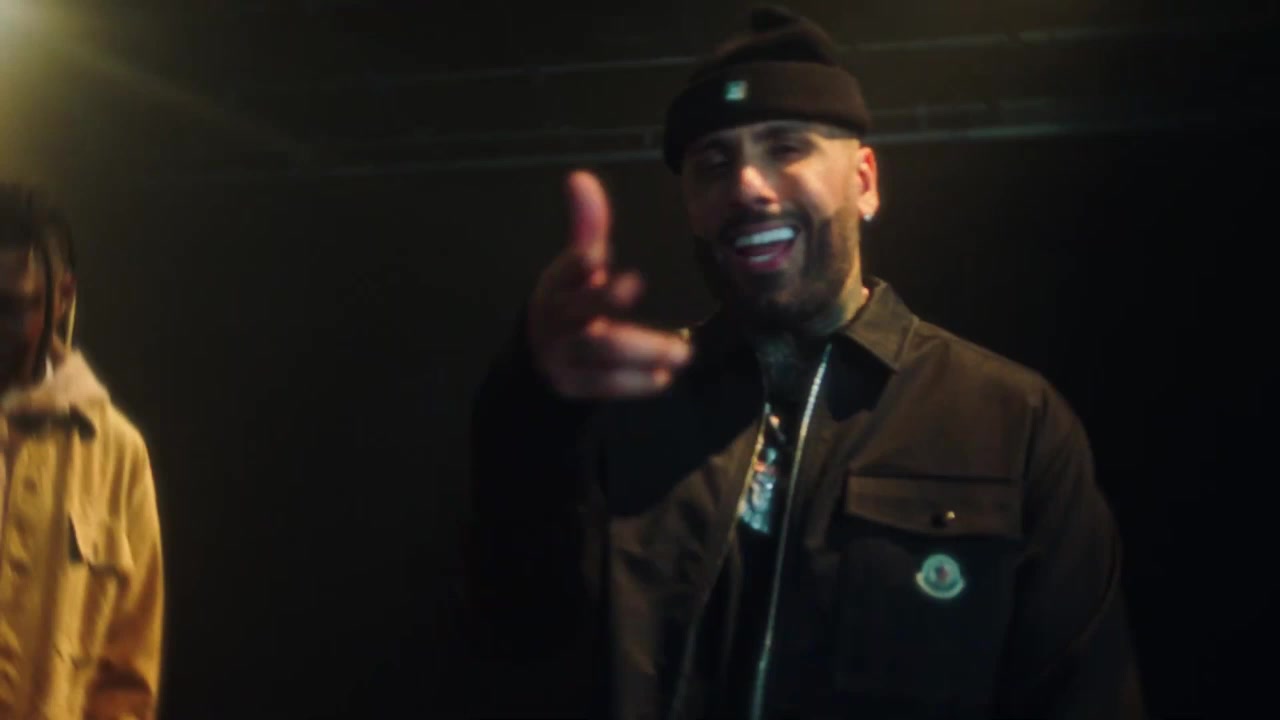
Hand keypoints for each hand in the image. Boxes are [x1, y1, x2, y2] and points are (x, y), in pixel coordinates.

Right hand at [527, 171, 691, 398]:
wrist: (537, 361)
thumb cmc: (568, 304)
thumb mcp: (574, 267)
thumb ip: (587, 227)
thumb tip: (579, 177)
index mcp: (558, 286)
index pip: (566, 271)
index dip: (578, 263)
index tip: (598, 255)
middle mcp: (557, 319)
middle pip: (582, 310)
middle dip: (606, 300)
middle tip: (635, 287)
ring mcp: (564, 354)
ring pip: (600, 351)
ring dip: (642, 351)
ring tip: (682, 354)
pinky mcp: (574, 385)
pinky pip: (604, 386)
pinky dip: (635, 383)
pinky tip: (663, 377)